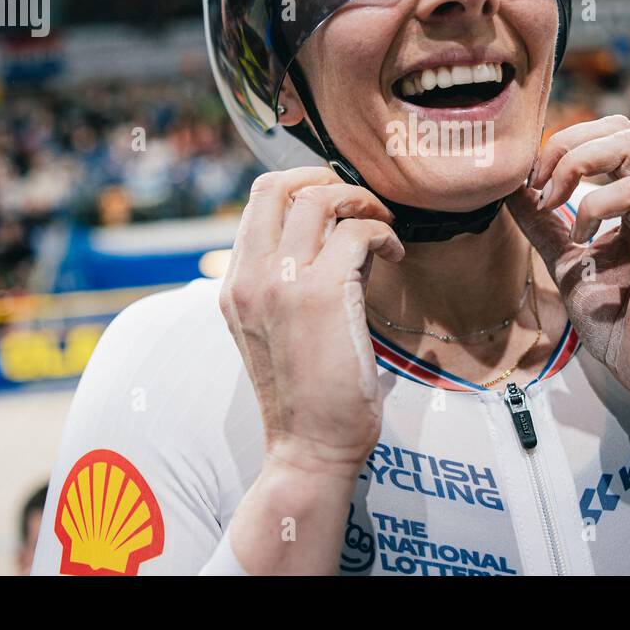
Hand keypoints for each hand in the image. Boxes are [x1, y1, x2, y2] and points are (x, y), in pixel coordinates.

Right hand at [220, 167, 403, 479]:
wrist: (309, 448)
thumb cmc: (306, 394)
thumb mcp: (275, 329)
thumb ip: (285, 283)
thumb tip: (332, 233)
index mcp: (235, 284)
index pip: (259, 199)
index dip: (303, 184)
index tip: (338, 203)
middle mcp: (250, 277)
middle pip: (282, 184)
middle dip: (331, 181)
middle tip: (362, 205)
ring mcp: (281, 283)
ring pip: (319, 198)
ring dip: (361, 203)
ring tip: (382, 227)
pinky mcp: (322, 295)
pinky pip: (357, 233)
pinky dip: (383, 234)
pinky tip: (394, 255)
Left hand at [508, 116, 629, 403]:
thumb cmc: (618, 321)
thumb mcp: (567, 263)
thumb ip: (544, 225)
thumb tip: (510, 190)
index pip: (609, 134)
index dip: (564, 144)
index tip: (531, 182)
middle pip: (619, 128)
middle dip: (566, 145)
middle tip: (538, 185)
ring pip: (629, 146)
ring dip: (576, 166)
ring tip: (553, 203)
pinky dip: (594, 205)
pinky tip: (581, 237)